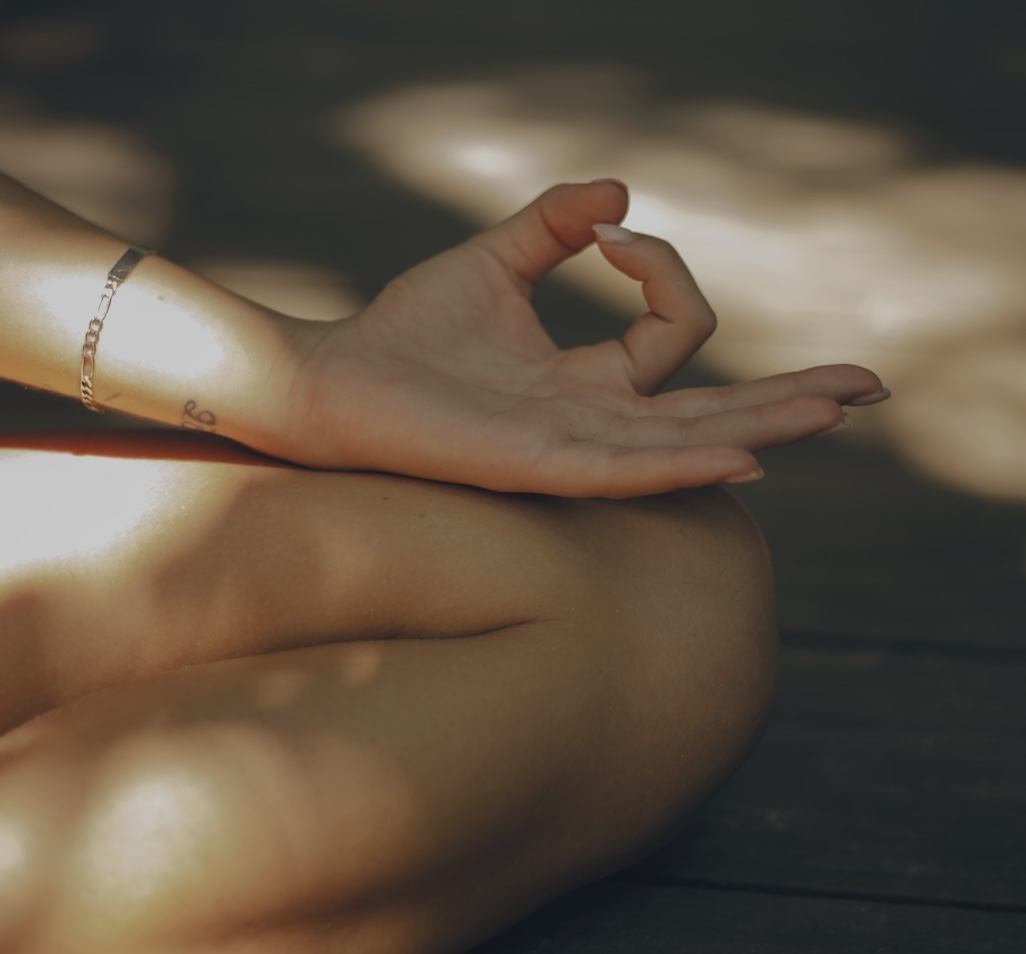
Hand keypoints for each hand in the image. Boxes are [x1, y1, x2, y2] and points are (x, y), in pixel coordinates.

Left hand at [272, 181, 887, 496]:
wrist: (334, 379)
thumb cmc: (407, 332)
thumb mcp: (492, 261)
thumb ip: (553, 225)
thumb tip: (619, 195)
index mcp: (588, 380)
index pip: (677, 331)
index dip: (662, 268)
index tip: (610, 231)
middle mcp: (594, 421)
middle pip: (715, 411)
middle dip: (791, 396)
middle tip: (867, 386)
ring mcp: (571, 449)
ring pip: (689, 441)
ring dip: (766, 425)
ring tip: (838, 409)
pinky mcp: (537, 466)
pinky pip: (626, 468)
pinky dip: (686, 461)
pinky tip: (744, 454)